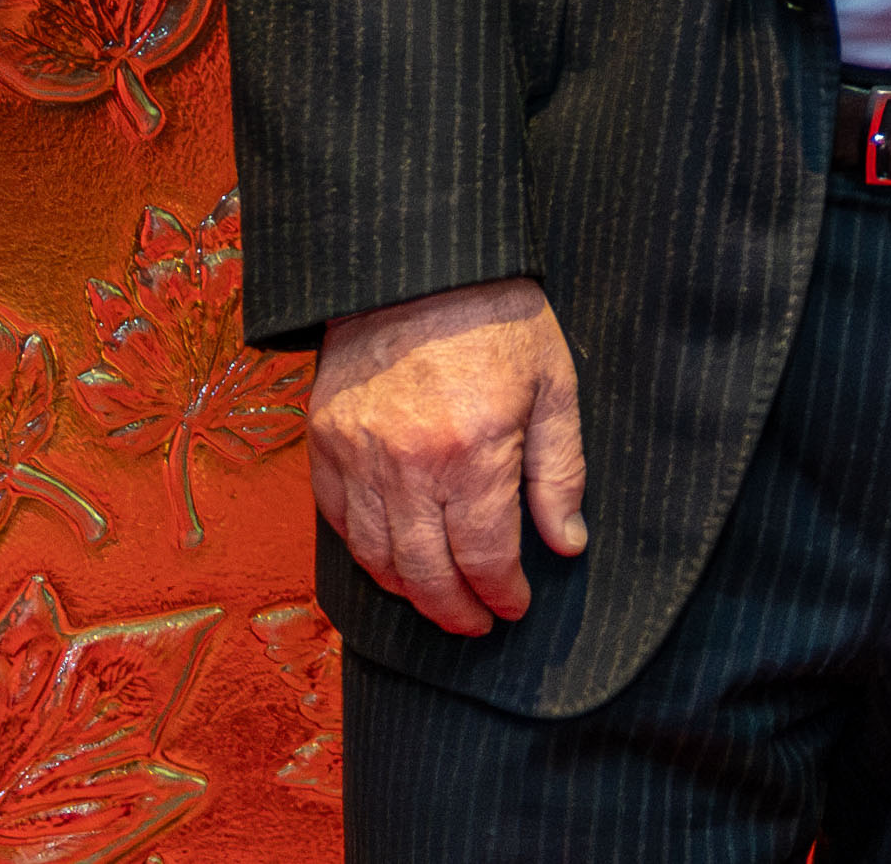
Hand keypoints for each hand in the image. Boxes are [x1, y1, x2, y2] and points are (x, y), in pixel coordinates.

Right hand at [311, 276, 585, 636]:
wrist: (419, 265)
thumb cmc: (498, 319)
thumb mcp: (554, 386)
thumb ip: (560, 471)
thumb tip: (567, 542)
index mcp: (471, 453)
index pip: (484, 556)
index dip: (501, 593)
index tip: (515, 606)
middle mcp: (407, 467)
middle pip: (424, 572)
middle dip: (454, 610)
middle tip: (476, 624)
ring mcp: (356, 458)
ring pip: (375, 558)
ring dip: (408, 593)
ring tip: (438, 604)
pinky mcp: (323, 443)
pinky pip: (337, 522)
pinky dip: (363, 555)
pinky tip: (390, 564)